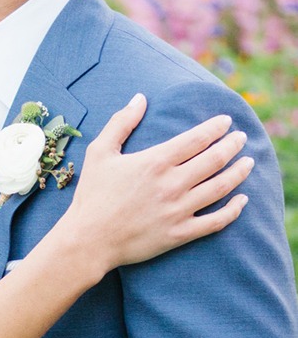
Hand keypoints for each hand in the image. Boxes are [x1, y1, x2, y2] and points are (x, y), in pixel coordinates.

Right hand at [65, 93, 252, 272]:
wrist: (89, 240)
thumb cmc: (92, 195)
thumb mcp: (100, 152)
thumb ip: (121, 123)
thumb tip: (140, 98)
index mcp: (155, 162)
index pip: (197, 139)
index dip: (216, 128)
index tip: (226, 121)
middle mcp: (172, 184)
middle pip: (215, 160)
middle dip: (233, 145)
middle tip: (241, 138)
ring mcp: (178, 210)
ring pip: (220, 187)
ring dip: (239, 172)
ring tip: (249, 162)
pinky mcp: (180, 233)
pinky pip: (216, 221)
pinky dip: (233, 210)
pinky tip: (242, 200)